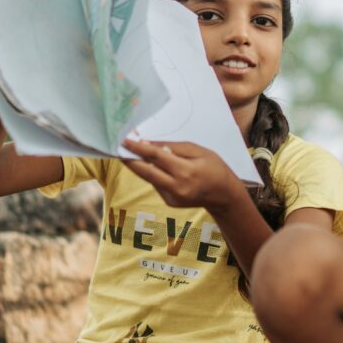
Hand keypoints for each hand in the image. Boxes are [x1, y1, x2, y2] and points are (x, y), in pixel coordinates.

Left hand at [122, 139, 244, 214]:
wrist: (224, 195)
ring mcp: (172, 197)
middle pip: (146, 171)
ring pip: (149, 178)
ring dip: (139, 166)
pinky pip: (156, 184)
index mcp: (186, 171)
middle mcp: (177, 186)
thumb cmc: (214, 168)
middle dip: (130, 160)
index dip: (139, 148)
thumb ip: (174, 147)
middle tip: (118, 149)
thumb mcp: (198, 151)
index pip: (156, 157)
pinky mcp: (169, 202)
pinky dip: (153, 174)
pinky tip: (156, 167)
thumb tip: (150, 145)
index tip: (125, 140)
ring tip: (130, 154)